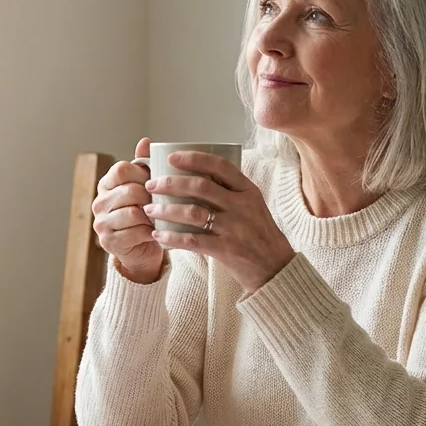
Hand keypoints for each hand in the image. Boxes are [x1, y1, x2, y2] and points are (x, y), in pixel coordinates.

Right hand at [91, 138, 163, 282]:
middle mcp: (99, 202)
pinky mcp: (108, 242)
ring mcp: (101, 223)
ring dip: (151, 216)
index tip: (156, 182)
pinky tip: (157, 232)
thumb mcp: (145, 187)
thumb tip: (146, 140)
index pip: (122, 169)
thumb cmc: (145, 213)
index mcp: (106, 184)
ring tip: (161, 217)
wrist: (142, 249)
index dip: (143, 174)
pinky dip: (149, 232)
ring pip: (132, 213)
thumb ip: (144, 165)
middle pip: (130, 191)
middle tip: (164, 203)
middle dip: (151, 197)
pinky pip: (134, 233)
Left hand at [144, 151, 295, 291]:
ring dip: (166, 210)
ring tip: (149, 209)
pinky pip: (193, 241)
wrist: (276, 268)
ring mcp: (234, 228)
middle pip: (200, 186)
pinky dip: (172, 237)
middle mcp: (242, 206)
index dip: (194, 158)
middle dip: (171, 183)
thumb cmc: (259, 234)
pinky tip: (158, 235)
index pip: (219, 166)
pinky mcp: (226, 250)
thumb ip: (230, 191)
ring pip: (193, 212)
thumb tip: (197, 174)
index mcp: (248, 190)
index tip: (172, 157)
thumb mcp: (252, 206)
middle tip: (152, 184)